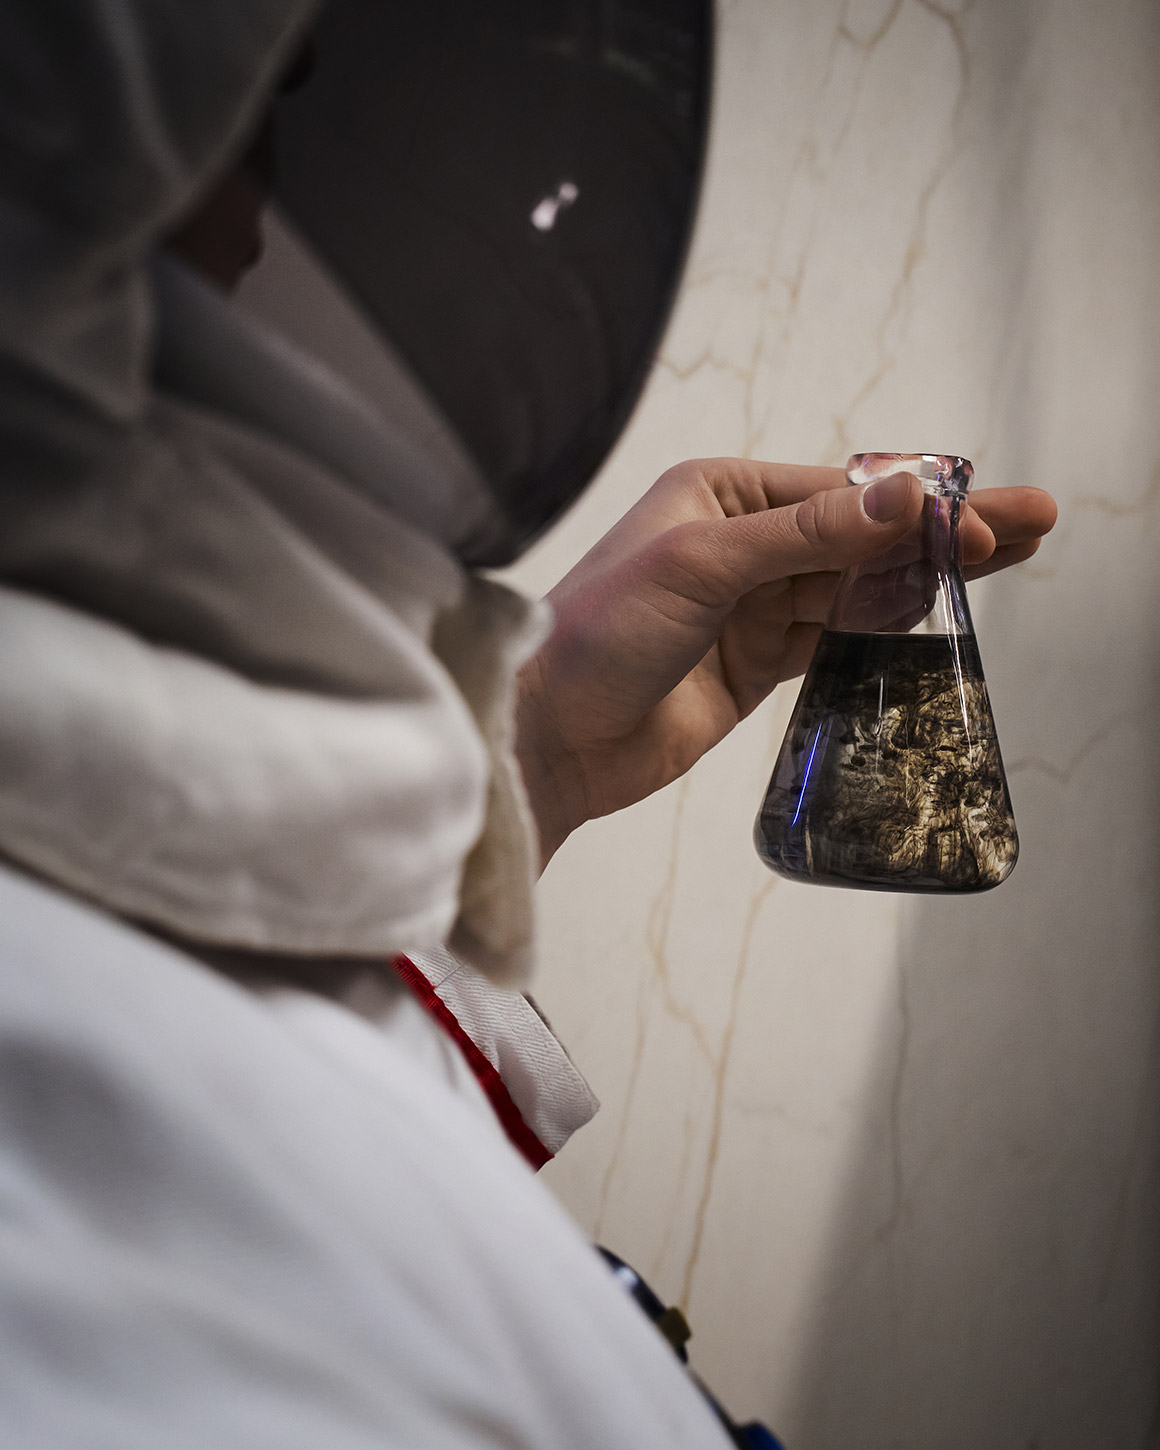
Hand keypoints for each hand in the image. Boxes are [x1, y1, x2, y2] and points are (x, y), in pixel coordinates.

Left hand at [515, 459, 1056, 867]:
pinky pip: (836, 637)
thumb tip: (902, 496)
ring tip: (1008, 561)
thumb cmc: (597, 632)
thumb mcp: (699, 565)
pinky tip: (939, 614)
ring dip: (929, 577)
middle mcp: (741, 541)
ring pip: (858, 586)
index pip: (841, 492)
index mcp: (720, 493)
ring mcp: (752, 606)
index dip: (918, 509)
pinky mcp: (756, 664)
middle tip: (1032, 522)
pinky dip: (887, 627)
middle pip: (863, 534)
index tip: (983, 524)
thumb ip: (805, 536)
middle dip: (945, 530)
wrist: (547, 734)